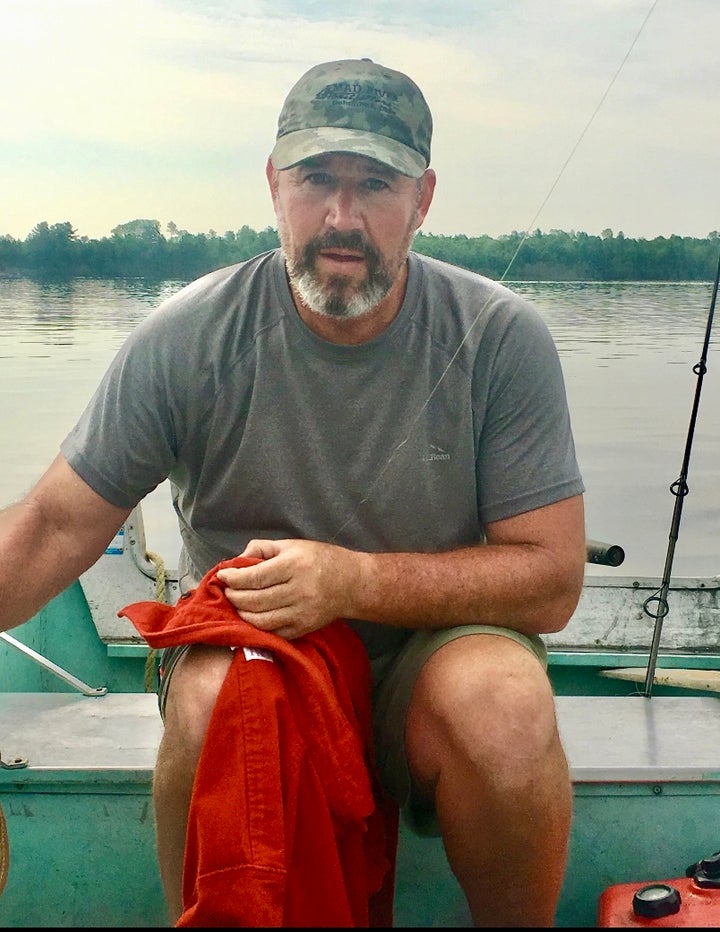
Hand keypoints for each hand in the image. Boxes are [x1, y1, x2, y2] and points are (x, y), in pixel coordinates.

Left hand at [215, 538, 357, 638]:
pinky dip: (257, 626)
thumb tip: (237, 560)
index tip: (223, 576)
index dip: (234, 578)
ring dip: (242, 613)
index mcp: (294, 565)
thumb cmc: (320, 559)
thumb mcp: (292, 545)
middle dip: (234, 596)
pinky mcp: (303, 629)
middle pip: (255, 600)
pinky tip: (252, 616)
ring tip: (238, 603)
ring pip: (260, 620)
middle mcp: (298, 590)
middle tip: (228, 591)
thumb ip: (262, 548)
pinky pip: (272, 632)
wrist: (352, 584)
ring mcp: (301, 613)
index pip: (255, 576)